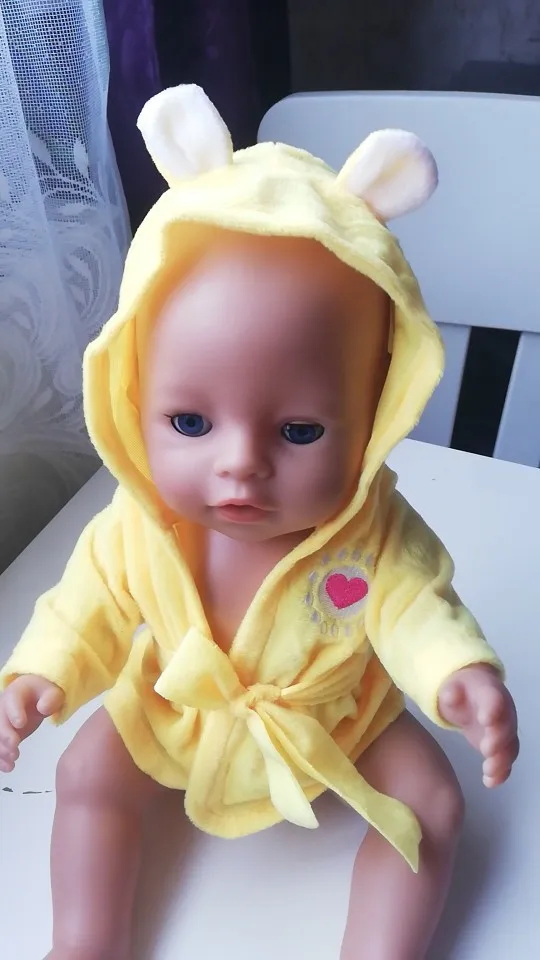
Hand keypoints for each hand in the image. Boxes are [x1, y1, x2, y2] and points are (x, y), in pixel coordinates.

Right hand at [0, 675, 64, 772]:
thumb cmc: (43, 694)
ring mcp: (1, 722)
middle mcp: (3, 707)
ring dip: (1, 749)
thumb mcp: (52, 692)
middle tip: (15, 747)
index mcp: (15, 693)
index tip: (21, 724)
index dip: (14, 713)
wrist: (33, 696)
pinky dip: (1, 757)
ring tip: (12, 761)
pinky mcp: (3, 735)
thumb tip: (43, 708)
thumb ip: (51, 699)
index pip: (12, 700)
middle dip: (5, 736)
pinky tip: (8, 767)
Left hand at [438, 664, 518, 787]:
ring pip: (510, 746)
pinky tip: (489, 782)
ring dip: (502, 760)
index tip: (486, 720)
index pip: (494, 698)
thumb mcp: (452, 687)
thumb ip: (451, 691)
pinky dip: (501, 773)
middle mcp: (503, 712)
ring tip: (489, 772)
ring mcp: (504, 730)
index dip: (492, 709)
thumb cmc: (461, 691)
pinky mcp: (501, 747)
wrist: (470, 694)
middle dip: (499, 739)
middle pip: (506, 726)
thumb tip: (450, 696)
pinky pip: (505, 761)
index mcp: (489, 692)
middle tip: (487, 750)